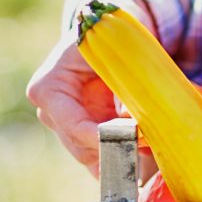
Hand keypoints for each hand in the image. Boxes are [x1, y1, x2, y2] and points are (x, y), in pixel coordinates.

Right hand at [26, 0, 153, 176]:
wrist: (111, 36)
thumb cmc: (111, 37)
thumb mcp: (118, 50)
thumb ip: (121, 82)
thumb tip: (127, 118)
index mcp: (49, 87)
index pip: (72, 125)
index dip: (101, 138)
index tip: (132, 139)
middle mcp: (52, 112)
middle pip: (81, 147)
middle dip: (116, 151)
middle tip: (149, 150)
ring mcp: (68, 127)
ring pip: (92, 158)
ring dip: (122, 159)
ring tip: (152, 155)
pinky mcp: (86, 136)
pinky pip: (102, 159)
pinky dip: (123, 162)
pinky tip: (145, 165)